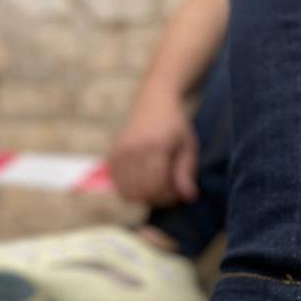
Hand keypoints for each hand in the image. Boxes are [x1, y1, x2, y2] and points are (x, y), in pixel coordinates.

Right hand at [106, 90, 198, 206]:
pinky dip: (130, 190)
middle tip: (168, 192)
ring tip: (156, 188)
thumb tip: (188, 198)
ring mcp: (119, 153)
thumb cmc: (174, 126)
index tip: (178, 194)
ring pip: (127, 192)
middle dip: (157, 198)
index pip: (156, 186)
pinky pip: (117, 185)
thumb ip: (186, 172)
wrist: (153, 102)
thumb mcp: (188, 146)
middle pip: (141, 191)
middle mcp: (132, 150)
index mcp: (154, 146)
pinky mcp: (111, 156)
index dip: (168, 196)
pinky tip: (143, 182)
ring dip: (143, 196)